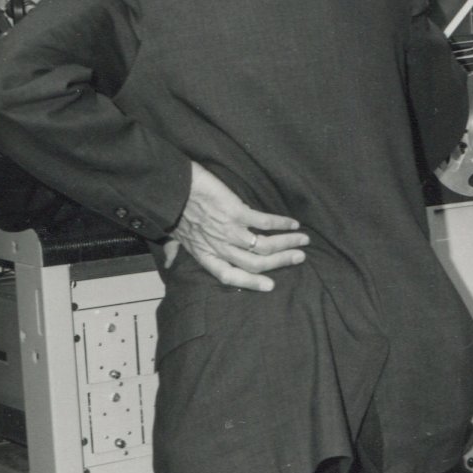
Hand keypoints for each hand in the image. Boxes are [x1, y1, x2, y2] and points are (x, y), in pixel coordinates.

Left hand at [169, 161, 308, 290]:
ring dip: (287, 243)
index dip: (251, 284)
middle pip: (255, 263)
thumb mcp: (172, 235)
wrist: (172, 187)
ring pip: (264, 246)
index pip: (230, 277)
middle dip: (281, 262)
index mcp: (205, 255)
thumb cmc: (171, 210)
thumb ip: (175, 249)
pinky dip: (281, 223)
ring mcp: (229, 230)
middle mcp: (219, 247)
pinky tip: (293, 223)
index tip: (271, 285)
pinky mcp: (237, 212)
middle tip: (299, 258)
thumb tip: (170, 261)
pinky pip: (264, 222)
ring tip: (303, 240)